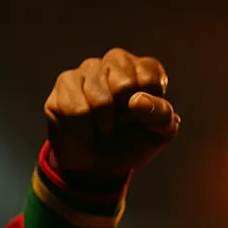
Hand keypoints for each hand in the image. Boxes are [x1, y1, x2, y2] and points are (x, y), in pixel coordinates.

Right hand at [44, 48, 179, 178]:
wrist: (99, 166)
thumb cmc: (133, 143)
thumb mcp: (160, 134)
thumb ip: (161, 115)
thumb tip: (137, 101)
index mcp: (145, 69)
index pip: (150, 79)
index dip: (147, 108)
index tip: (142, 118)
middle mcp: (117, 61)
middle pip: (124, 84)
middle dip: (125, 115)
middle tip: (121, 123)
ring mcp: (88, 69)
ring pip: (99, 99)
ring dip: (105, 125)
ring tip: (104, 128)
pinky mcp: (65, 83)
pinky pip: (78, 110)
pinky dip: (85, 131)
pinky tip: (85, 130)